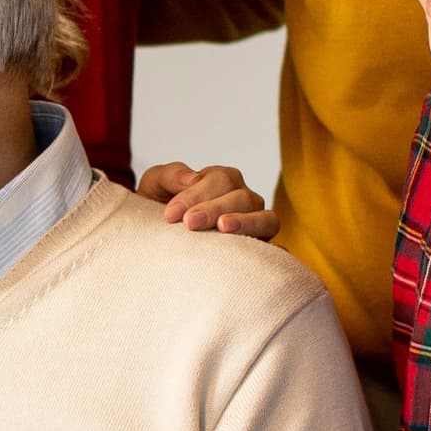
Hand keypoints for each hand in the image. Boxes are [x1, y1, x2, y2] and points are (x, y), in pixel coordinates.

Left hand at [137, 159, 276, 239]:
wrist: (155, 240)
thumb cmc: (158, 209)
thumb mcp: (154, 186)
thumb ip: (170, 176)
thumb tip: (193, 177)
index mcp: (221, 181)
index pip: (220, 180)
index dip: (196, 195)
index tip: (171, 214)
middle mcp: (243, 199)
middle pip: (241, 197)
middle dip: (215, 208)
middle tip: (189, 223)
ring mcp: (255, 224)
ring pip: (265, 218)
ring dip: (245, 222)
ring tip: (223, 228)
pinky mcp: (260, 250)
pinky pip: (276, 248)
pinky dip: (271, 249)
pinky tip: (251, 254)